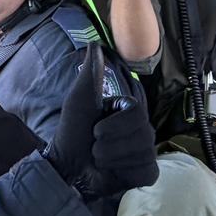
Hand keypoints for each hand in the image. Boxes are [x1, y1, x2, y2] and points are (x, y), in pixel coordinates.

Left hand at [45, 45, 158, 198]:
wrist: (67, 168)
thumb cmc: (72, 132)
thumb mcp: (80, 100)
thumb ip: (91, 72)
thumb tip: (95, 43)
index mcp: (129, 111)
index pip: (137, 113)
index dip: (114, 125)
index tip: (96, 129)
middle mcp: (141, 129)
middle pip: (143, 134)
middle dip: (111, 144)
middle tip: (95, 147)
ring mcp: (145, 151)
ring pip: (143, 152)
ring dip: (114, 159)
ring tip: (101, 160)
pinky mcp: (146, 172)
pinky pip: (147, 170)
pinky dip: (127, 172)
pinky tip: (116, 172)